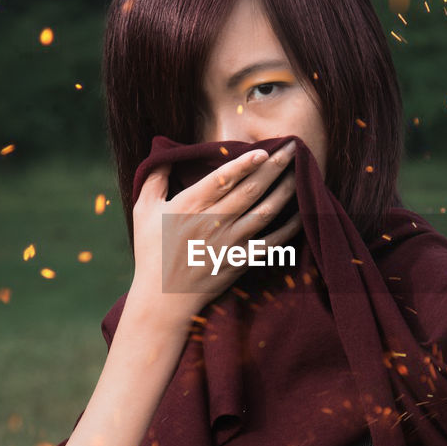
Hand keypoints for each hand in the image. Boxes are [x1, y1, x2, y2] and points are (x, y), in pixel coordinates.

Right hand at [129, 141, 301, 325]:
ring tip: (300, 172)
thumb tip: (164, 152)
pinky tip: (302, 213)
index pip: (221, 179)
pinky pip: (271, 243)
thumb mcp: (144, 210)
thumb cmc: (152, 252)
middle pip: (250, 190)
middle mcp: (212, 222)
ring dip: (285, 191)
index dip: (244, 164)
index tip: (263, 150)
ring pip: (264, 212)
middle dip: (274, 166)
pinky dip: (289, 228)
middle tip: (294, 147)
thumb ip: (154, 178)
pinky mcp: (240, 261)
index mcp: (188, 206)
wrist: (163, 299)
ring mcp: (229, 243)